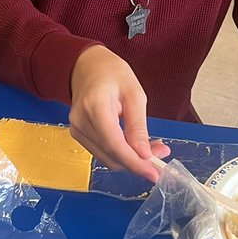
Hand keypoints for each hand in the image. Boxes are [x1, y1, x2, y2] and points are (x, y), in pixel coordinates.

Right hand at [69, 45, 169, 181]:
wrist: (86, 65)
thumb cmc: (112, 72)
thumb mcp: (134, 94)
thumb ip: (138, 126)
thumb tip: (144, 155)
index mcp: (95, 107)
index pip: (115, 145)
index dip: (135, 163)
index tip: (154, 173)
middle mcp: (81, 121)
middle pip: (111, 155)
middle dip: (137, 162)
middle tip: (161, 154)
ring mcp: (76, 129)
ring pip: (106, 158)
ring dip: (130, 160)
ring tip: (151, 149)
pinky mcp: (78, 133)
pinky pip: (101, 152)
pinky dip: (119, 154)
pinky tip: (133, 146)